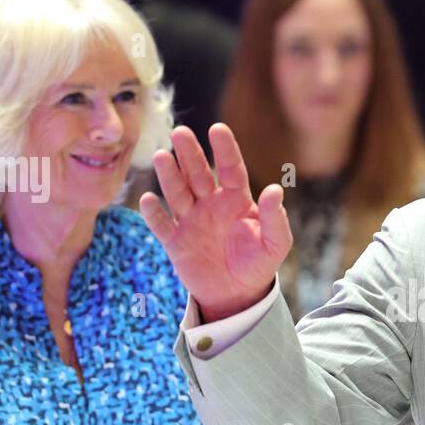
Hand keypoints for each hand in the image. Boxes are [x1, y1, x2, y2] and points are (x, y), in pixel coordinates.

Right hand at [138, 124, 292, 321]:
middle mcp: (211, 204)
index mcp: (236, 200)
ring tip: (163, 156)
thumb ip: (275, 218)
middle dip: (190, 154)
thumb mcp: (275, 244)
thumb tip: (275, 190)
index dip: (224, 149)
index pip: (230, 169)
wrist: (237, 296)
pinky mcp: (176, 242)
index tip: (217, 129)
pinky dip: (154, 214)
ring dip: (169, 176)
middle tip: (180, 132)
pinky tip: (148, 200)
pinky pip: (162, 225)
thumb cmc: (258, 265)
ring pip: (178, 193)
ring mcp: (191, 221)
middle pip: (198, 174)